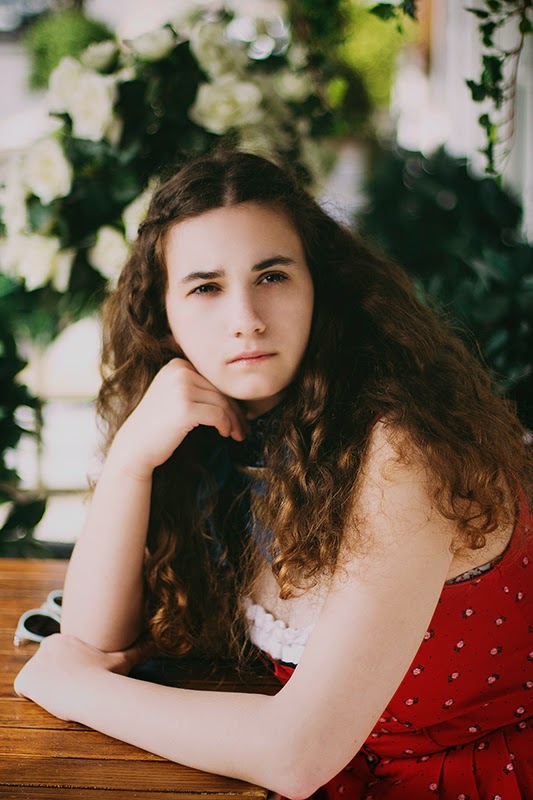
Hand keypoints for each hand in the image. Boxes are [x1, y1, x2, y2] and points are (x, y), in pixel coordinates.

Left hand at [13, 633, 152, 720]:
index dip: (69, 670)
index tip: (80, 678)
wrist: (90, 690)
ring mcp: (33, 662)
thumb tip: (160, 640)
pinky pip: (25, 690)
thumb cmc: (106, 675)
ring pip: (37, 679)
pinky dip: (35, 697)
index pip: (58, 657)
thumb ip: (139, 648)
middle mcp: (45, 645)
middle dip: (56, 678)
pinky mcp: (25, 679)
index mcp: (63, 638)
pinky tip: (52, 698)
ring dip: (47, 687)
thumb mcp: (123, 660)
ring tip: (65, 694)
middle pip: (47, 667)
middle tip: (74, 688)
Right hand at [110, 358, 249, 478]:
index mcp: (177, 365)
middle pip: (220, 391)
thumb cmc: (159, 426)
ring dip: (234, 421)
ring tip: (238, 434)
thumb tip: (235, 393)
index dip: (230, 398)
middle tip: (243, 428)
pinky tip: (225, 434)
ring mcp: (181, 388)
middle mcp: (179, 371)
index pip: (213, 380)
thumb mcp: (175, 397)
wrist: (135, 447)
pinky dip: (226, 425)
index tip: (239, 414)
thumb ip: (197, 388)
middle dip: (236, 411)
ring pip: (222, 403)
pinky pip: (218, 415)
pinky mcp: (185, 408)